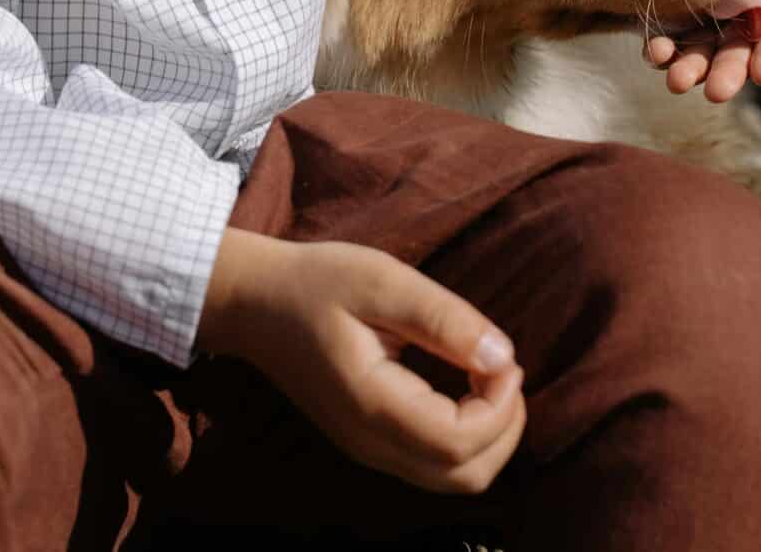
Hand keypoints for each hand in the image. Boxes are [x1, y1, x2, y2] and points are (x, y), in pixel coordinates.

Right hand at [196, 230, 524, 494]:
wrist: (256, 303)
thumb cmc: (316, 283)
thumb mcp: (382, 281)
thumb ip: (445, 320)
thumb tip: (502, 357)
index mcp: (371, 403)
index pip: (459, 442)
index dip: (501, 406)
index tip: (504, 356)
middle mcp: (369, 442)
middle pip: (465, 476)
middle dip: (505, 428)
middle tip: (504, 369)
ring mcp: (367, 449)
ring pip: (453, 479)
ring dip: (490, 437)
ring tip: (489, 378)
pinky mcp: (369, 443)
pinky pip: (433, 465)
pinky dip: (467, 439)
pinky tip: (465, 390)